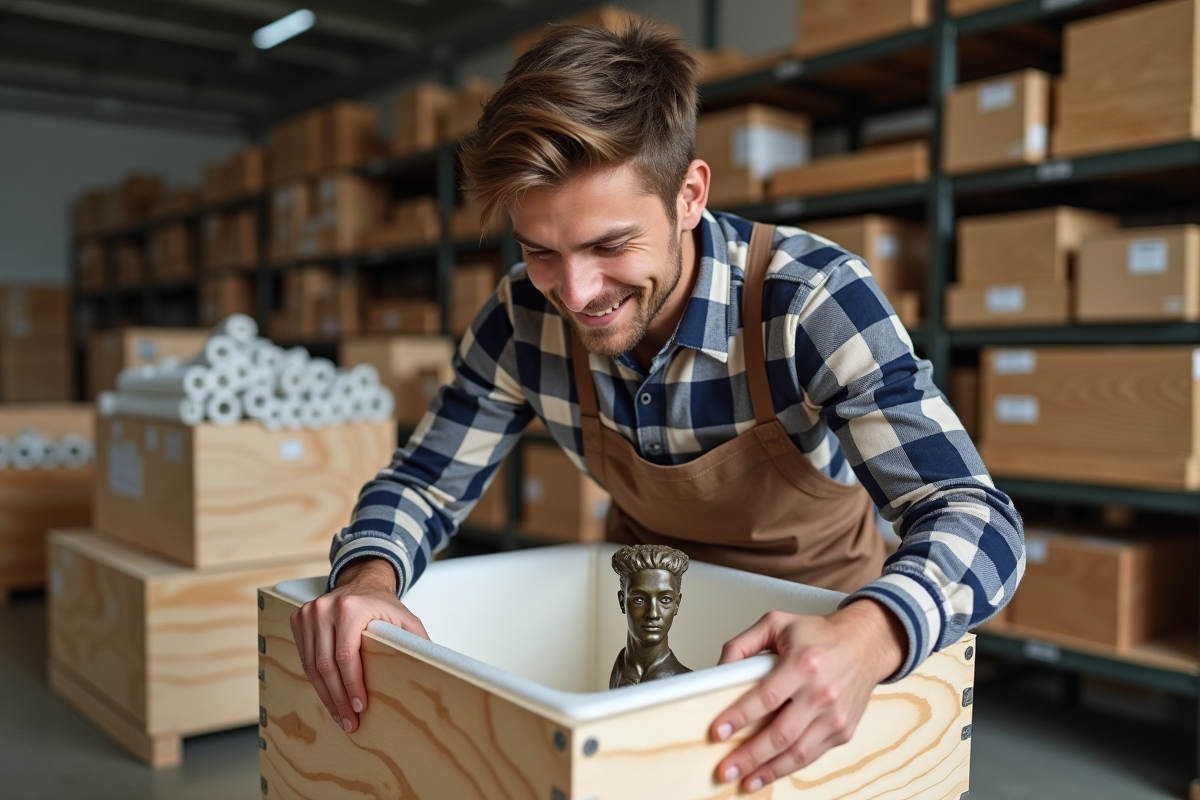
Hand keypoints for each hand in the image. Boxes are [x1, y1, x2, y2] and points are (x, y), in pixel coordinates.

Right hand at [289, 557, 429, 733]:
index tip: (361, 707)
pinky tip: (328, 698)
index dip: (352, 684)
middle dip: (338, 698)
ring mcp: (308, 613)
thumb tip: (433, 666)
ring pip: (312, 666)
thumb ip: (417, 639)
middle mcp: (325, 609)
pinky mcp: (298, 620)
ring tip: (340, 717)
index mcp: (351, 607)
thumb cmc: (383, 605)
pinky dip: (316, 682)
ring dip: (326, 696)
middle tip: (349, 722)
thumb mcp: (406, 618)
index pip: (346, 654)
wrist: (362, 582)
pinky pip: (304, 659)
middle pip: (326, 665)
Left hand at [710, 599, 905, 791]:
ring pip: (797, 753)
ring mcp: (835, 716)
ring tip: (743, 780)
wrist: (864, 644)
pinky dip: (787, 768)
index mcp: (804, 663)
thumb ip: (742, 644)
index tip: (718, 731)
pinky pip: (811, 756)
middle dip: (749, 755)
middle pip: (781, 734)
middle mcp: (822, 692)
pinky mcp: (842, 731)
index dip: (740, 717)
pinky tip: (768, 772)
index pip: (766, 697)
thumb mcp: (776, 624)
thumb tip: (718, 671)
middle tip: (724, 768)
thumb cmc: (819, 635)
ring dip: (767, 770)